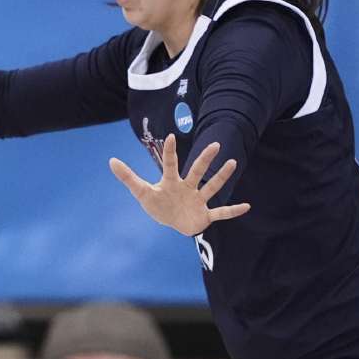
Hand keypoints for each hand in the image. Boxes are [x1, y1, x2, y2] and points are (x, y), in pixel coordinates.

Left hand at [109, 134, 249, 236]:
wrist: (172, 222)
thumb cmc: (159, 205)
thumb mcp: (142, 193)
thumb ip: (128, 177)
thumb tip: (110, 160)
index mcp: (172, 182)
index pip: (170, 164)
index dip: (170, 152)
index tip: (171, 136)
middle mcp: (187, 188)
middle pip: (197, 171)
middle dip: (205, 159)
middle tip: (215, 145)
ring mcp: (197, 200)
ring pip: (211, 187)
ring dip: (222, 177)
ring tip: (233, 162)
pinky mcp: (204, 215)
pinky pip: (221, 213)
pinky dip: (232, 211)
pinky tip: (247, 206)